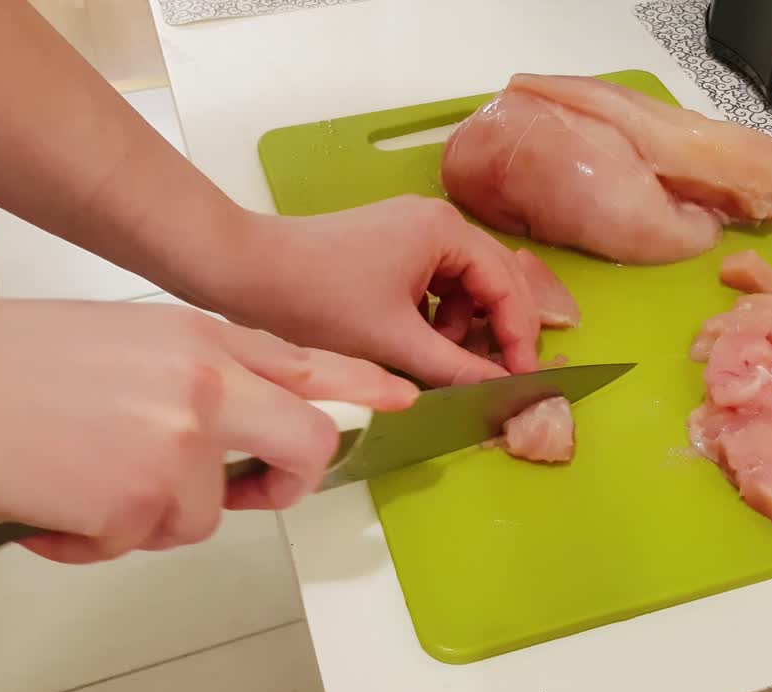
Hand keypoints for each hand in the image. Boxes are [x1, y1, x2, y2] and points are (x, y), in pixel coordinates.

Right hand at [0, 298, 415, 563]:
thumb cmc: (6, 362)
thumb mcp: (128, 340)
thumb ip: (200, 370)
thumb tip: (244, 415)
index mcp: (199, 336)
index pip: (307, 362)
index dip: (359, 386)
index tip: (398, 399)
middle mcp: (205, 384)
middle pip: (304, 443)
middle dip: (286, 482)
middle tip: (249, 490)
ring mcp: (180, 443)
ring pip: (208, 513)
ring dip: (150, 512)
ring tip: (83, 475)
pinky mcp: (143, 502)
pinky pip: (144, 542)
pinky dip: (97, 537)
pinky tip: (54, 499)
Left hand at [207, 195, 541, 386]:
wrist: (247, 272)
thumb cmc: (319, 299)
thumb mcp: (394, 341)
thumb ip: (455, 367)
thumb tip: (501, 390)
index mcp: (446, 231)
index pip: (508, 285)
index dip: (520, 336)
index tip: (524, 379)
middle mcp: (437, 222)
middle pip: (494, 281)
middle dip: (497, 331)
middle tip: (501, 377)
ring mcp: (412, 232)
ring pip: (464, 287)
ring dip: (462, 328)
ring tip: (441, 363)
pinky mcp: (390, 247)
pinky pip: (434, 286)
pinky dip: (435, 319)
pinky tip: (416, 346)